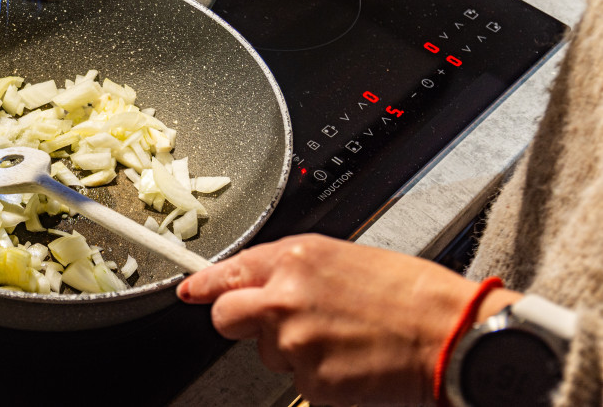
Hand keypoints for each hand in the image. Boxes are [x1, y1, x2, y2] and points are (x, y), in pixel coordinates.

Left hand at [177, 234, 517, 405]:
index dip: (205, 285)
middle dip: (241, 323)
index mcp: (295, 259)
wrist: (451, 334)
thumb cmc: (410, 293)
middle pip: (227, 318)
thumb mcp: (344, 259)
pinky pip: (302, 383)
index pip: (229, 272)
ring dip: (294, 351)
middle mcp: (286, 298)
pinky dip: (323, 377)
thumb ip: (293, 270)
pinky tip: (352, 361)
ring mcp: (296, 343)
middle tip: (279, 324)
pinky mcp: (314, 382)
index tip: (190, 291)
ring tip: (342, 338)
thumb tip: (258, 282)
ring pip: (268, 354)